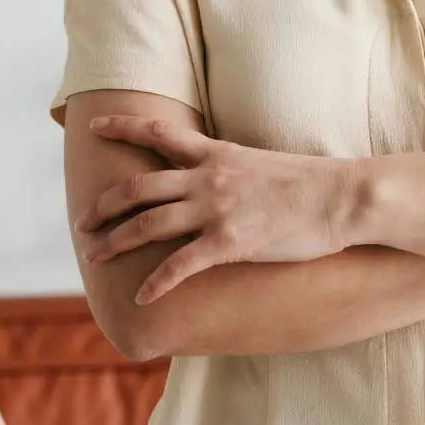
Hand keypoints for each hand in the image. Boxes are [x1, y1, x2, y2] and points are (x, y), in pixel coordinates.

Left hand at [76, 115, 362, 305]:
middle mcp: (209, 178)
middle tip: (82, 222)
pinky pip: (180, 265)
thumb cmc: (310, 182)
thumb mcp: (262, 162)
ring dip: (115, 241)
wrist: (341, 196)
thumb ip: (231, 167)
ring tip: (95, 257)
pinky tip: (141, 297)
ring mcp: (217, 209)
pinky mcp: (230, 242)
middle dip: (104, 205)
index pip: (159, 133)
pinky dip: (156, 282)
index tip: (94, 127)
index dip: (122, 128)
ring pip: (148, 224)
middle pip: (139, 188)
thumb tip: (215, 172)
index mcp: (217, 154)